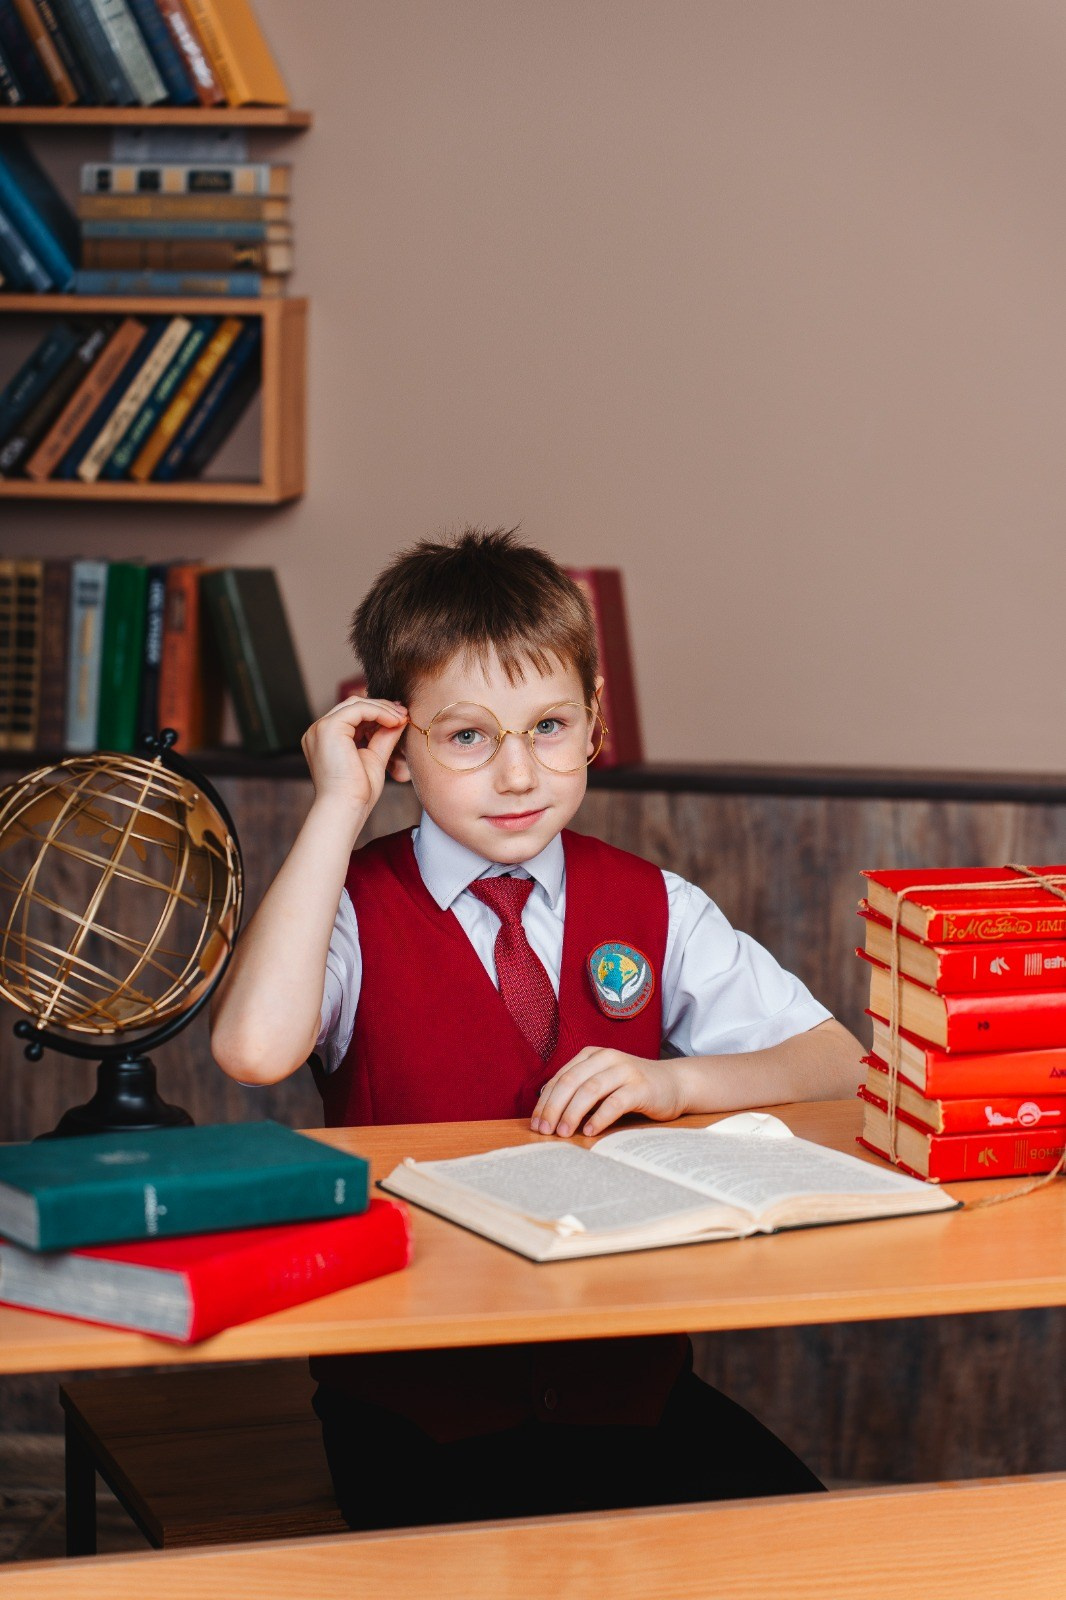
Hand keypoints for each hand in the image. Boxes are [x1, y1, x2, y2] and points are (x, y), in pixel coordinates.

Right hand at [301, 695, 408, 815]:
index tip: (400, 717)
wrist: (346, 807)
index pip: (352, 715)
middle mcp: (318, 731)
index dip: (377, 713)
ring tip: (402, 718)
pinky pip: (358, 709)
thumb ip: (383, 737)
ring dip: (382, 708)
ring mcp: (320, 728)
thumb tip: (400, 719)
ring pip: (356, 704)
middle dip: (381, 707)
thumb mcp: (374, 758)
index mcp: (325, 739)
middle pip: (353, 705)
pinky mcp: (328, 728)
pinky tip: (395, 721)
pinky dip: (380, 712)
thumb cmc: (358, 792)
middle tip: (404, 714)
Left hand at [530, 1048, 685, 1137]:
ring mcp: (625, 1070)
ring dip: (572, 1113)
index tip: (535, 1123)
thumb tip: (546, 1110)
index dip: (545, 1101)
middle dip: (553, 1108)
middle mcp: (607, 1058)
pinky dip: (599, 1117)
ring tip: (563, 1133)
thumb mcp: (602, 1082)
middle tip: (544, 1131)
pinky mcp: (641, 1087)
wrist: (674, 1084)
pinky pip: (615, 1102)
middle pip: (571, 1082)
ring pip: (590, 1090)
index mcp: (592, 1055)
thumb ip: (579, 1089)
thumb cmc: (632, 1087)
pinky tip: (589, 1131)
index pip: (561, 1077)